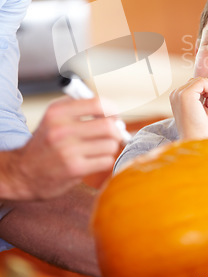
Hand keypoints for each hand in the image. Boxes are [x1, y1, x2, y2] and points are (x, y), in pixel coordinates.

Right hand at [2, 97, 122, 199]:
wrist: (23, 173)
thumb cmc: (45, 144)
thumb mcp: (54, 118)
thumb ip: (79, 107)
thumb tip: (112, 110)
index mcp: (58, 112)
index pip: (97, 104)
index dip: (112, 109)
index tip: (114, 115)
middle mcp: (61, 129)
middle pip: (108, 125)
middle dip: (117, 130)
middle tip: (115, 133)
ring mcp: (68, 150)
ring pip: (110, 144)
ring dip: (110, 146)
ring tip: (100, 148)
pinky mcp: (74, 169)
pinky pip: (106, 160)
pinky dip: (105, 160)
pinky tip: (95, 160)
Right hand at [169, 77, 207, 139]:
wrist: (196, 142)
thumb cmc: (200, 130)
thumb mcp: (204, 110)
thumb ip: (207, 98)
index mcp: (178, 98)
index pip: (196, 86)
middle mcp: (176, 94)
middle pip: (199, 82)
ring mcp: (179, 93)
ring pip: (202, 81)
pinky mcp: (185, 94)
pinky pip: (204, 82)